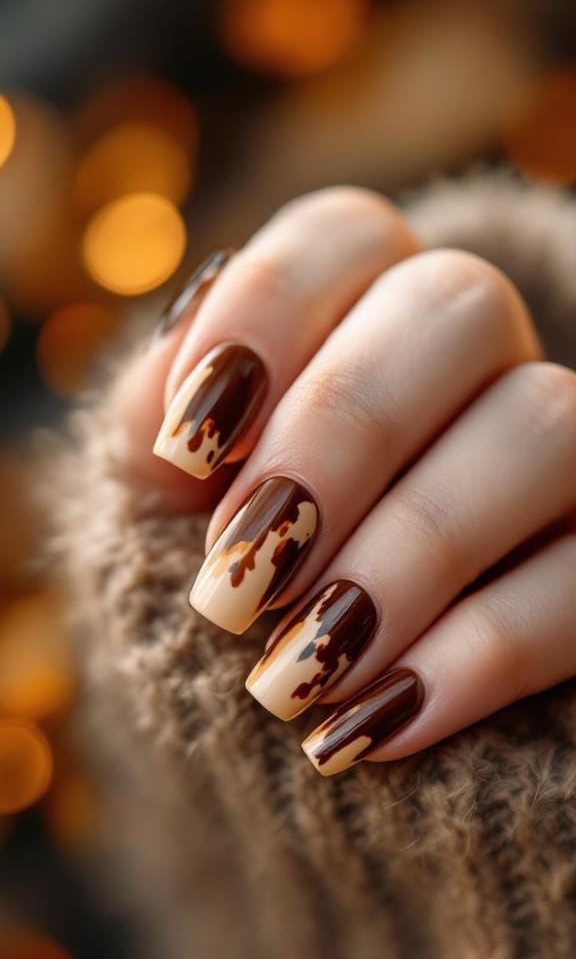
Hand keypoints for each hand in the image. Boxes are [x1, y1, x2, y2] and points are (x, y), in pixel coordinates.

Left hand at [112, 188, 575, 775]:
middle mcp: (476, 352)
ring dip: (411, 551)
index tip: (185, 446)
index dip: (266, 313)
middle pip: (458, 306)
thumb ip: (154, 422)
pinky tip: (376, 725)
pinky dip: (481, 654)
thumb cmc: (219, 555)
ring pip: (542, 429)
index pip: (347, 233)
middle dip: (340, 435)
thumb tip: (181, 404)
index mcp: (361, 303)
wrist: (281, 668)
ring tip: (297, 669)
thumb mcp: (159, 487)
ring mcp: (553, 450)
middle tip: (239, 574)